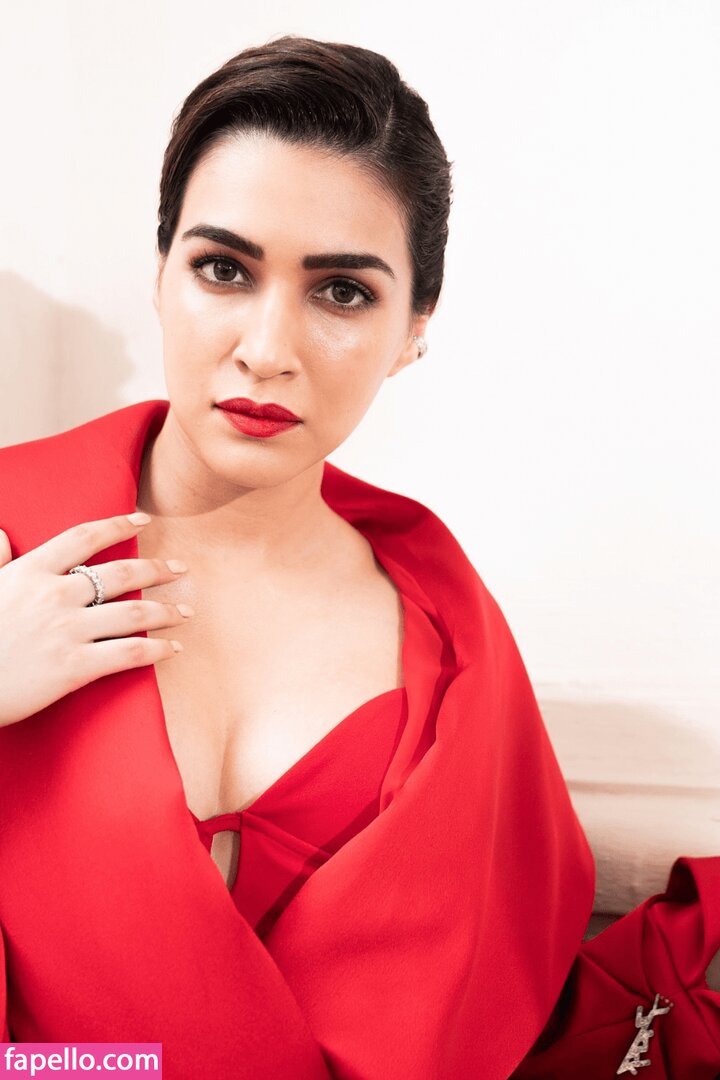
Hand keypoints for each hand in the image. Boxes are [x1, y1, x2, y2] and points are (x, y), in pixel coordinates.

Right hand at [0, 512, 192, 727]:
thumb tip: (0, 535)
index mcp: (30, 571)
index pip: (84, 537)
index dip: (119, 525)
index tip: (144, 520)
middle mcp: (55, 595)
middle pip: (121, 572)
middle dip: (158, 569)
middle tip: (180, 569)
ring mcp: (68, 631)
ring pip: (134, 612)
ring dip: (168, 611)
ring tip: (187, 611)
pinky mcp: (75, 667)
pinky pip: (129, 653)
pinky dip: (157, 649)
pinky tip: (173, 649)